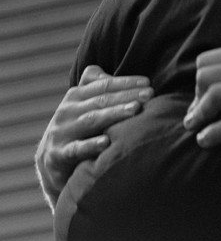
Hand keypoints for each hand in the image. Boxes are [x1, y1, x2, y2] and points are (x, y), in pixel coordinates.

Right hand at [35, 65, 152, 208]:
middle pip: (101, 100)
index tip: (148, 83)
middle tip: (149, 94)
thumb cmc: (78, 130)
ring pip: (91, 120)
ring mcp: (62, 131)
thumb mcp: (86, 107)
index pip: (104, 85)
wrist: (51, 162)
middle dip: (126, 96)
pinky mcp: (59, 154)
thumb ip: (101, 90)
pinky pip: (76, 149)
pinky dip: (91, 145)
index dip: (126, 82)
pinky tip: (106, 142)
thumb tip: (132, 79)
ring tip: (135, 110)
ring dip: (114, 114)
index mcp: (76, 96)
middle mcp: (67, 110)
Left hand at [184, 28, 220, 146]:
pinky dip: (214, 134)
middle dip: (196, 95)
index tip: (204, 92)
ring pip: (213, 98)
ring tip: (194, 126)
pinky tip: (205, 141)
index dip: (201, 77)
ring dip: (198, 114)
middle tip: (199, 111)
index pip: (208, 59)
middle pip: (204, 77)